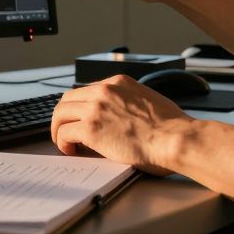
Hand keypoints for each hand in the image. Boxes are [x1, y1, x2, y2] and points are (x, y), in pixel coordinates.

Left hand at [50, 74, 190, 175]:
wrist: (175, 139)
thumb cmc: (171, 128)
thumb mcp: (148, 100)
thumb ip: (130, 102)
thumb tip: (123, 116)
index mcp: (119, 82)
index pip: (87, 90)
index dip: (80, 107)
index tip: (80, 119)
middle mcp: (104, 90)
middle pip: (68, 98)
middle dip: (64, 116)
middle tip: (66, 130)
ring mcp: (96, 108)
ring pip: (60, 113)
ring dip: (59, 129)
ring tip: (65, 142)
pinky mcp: (91, 129)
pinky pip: (64, 133)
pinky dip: (63, 143)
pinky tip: (70, 150)